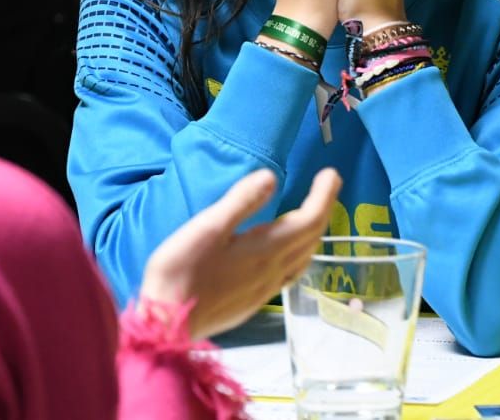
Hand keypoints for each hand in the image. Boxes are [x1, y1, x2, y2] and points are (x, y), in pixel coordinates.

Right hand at [139, 167, 341, 340]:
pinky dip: (300, 253)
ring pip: (303, 257)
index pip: (309, 219)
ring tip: (313, 213)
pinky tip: (290, 253)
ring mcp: (266, 289)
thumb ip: (241, 202)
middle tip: (327, 184)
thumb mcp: (207, 228)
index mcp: (266, 249)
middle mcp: (273, 270)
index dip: (325, 195)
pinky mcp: (254, 302)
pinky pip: (291, 272)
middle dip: (323, 208)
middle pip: (311, 237)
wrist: (167, 327)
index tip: (332, 172)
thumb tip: (271, 176)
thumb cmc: (181, 272)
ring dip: (314, 232)